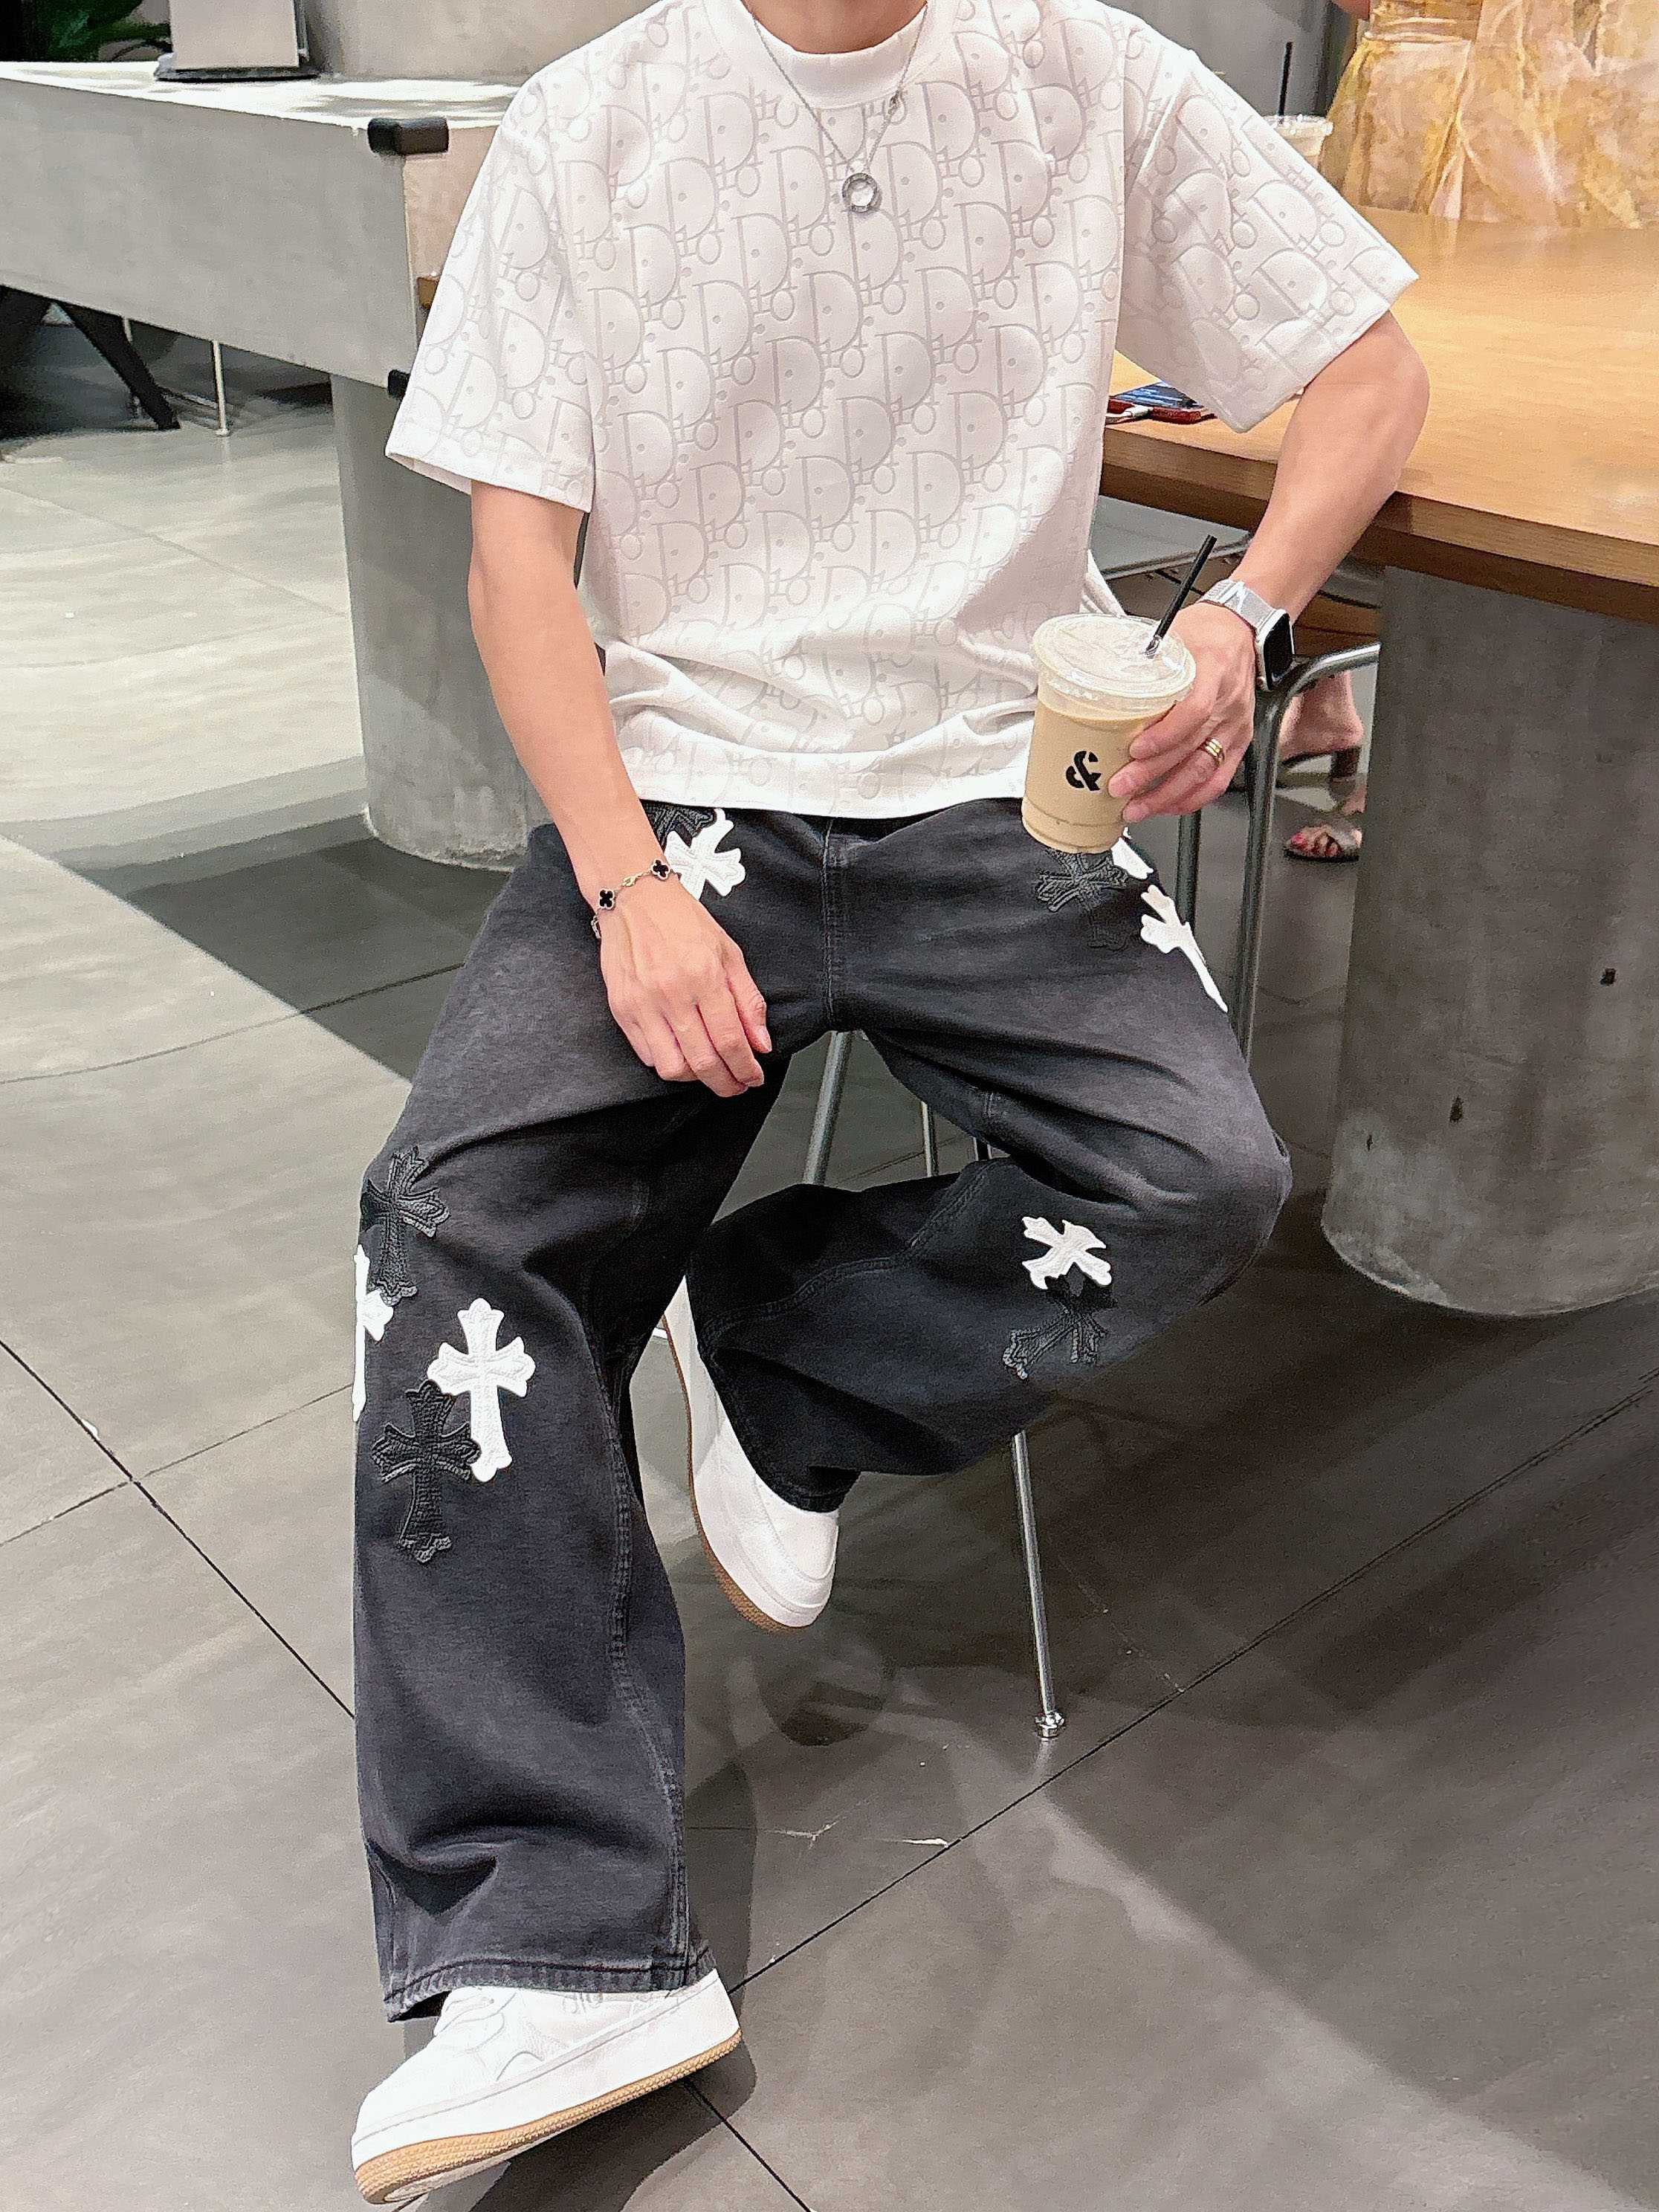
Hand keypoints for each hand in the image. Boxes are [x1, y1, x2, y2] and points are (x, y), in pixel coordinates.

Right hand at [597, 874, 770, 1097]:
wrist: (634, 899)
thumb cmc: (682, 920)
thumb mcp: (729, 952)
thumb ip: (748, 1000)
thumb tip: (761, 1042)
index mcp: (703, 976)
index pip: (730, 1040)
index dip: (746, 1068)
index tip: (753, 1076)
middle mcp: (671, 993)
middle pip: (703, 1062)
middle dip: (725, 1083)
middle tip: (736, 1084)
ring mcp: (642, 1004)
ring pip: (672, 1068)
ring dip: (695, 1078)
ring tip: (709, 1070)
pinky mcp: (621, 1009)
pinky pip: (647, 1055)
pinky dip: (668, 1062)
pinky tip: (682, 1052)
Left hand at [1108, 603, 1257, 823]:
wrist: (1241, 629)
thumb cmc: (1205, 631)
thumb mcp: (1171, 636)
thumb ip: (1144, 662)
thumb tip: (1103, 684)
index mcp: (1212, 671)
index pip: (1194, 711)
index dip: (1164, 736)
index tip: (1136, 749)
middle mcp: (1228, 704)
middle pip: (1191, 748)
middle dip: (1152, 775)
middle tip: (1120, 787)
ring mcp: (1235, 725)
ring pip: (1203, 770)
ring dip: (1168, 794)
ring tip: (1137, 807)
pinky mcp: (1239, 741)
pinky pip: (1220, 778)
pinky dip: (1193, 797)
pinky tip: (1169, 805)